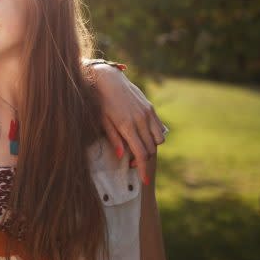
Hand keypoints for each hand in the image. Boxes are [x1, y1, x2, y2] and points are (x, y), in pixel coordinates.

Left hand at [93, 65, 165, 184]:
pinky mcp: (150, 107)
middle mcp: (140, 120)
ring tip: (138, 148)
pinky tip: (143, 136)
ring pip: (158, 140)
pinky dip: (154, 136)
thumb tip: (121, 155)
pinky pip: (159, 127)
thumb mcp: (102, 121)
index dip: (143, 169)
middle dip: (144, 160)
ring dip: (151, 148)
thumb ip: (113, 138)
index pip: (141, 154)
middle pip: (150, 149)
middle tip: (132, 162)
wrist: (107, 78)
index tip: (143, 181)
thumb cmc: (100, 101)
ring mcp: (147, 113)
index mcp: (127, 126)